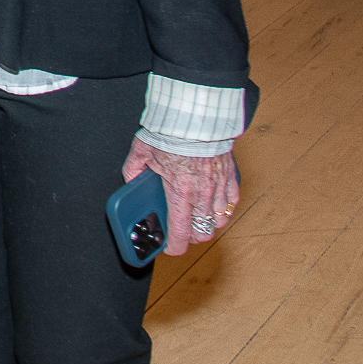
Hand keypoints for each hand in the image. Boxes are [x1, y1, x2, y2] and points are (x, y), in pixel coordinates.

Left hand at [121, 139, 238, 256]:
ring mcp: (219, 187)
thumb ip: (133, 171)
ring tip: (195, 216)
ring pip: (219, 221)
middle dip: (191, 236)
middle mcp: (202, 194)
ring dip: (207, 223)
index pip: (180, 232)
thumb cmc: (169, 132)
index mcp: (180, 192)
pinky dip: (223, 208)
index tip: (169, 248)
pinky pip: (231, 203)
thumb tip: (131, 182)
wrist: (195, 115)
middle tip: (180, 230)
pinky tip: (212, 202)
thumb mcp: (141, 152)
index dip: (174, 246)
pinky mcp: (230, 178)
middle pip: (202, 232)